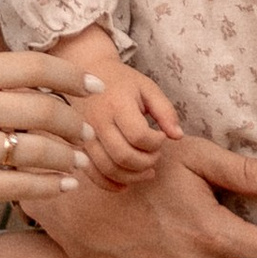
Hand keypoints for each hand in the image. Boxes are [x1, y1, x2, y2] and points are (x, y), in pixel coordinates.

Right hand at [0, 51, 98, 216]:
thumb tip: (46, 84)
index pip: (35, 67)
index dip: (73, 76)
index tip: (96, 86)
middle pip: (44, 111)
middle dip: (74, 123)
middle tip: (86, 132)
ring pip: (39, 151)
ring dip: (68, 157)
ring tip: (78, 160)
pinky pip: (23, 186)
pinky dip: (51, 186)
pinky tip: (63, 185)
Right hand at [74, 58, 183, 188]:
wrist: (86, 73)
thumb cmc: (121, 81)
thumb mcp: (147, 88)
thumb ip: (165, 111)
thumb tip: (178, 136)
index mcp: (117, 104)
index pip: (139, 136)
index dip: (156, 143)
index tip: (161, 137)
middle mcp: (98, 122)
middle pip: (124, 156)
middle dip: (147, 162)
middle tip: (156, 155)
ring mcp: (85, 137)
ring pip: (108, 169)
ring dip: (132, 177)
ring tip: (146, 170)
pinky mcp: (79, 147)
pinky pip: (92, 174)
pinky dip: (110, 184)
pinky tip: (125, 183)